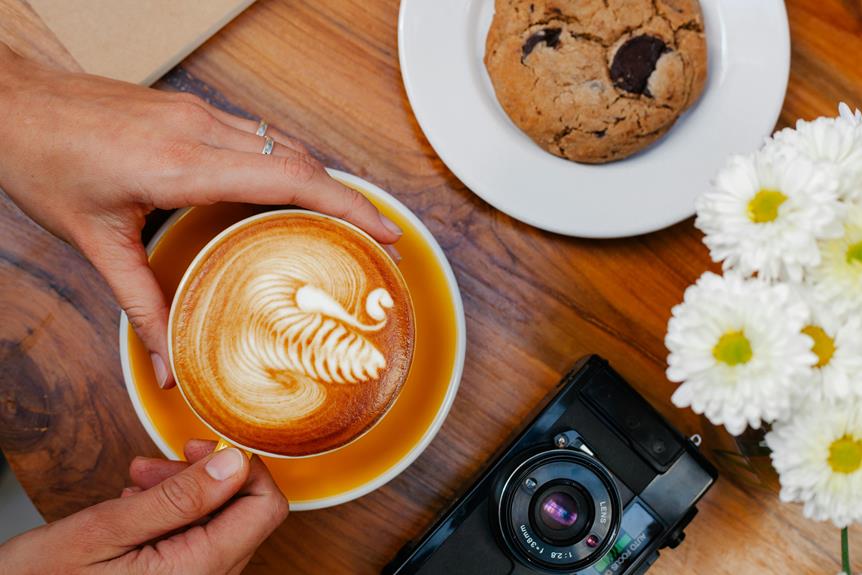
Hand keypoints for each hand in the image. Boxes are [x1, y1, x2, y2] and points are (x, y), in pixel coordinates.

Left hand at [0, 44, 401, 387]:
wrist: (9, 102)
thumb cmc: (42, 161)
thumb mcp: (95, 242)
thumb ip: (140, 305)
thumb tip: (167, 362)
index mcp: (181, 163)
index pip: (289, 178)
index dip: (346, 205)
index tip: (383, 231)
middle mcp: (200, 130)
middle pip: (301, 159)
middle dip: (350, 198)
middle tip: (380, 238)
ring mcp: (198, 113)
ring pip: (284, 142)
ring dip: (322, 179)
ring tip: (347, 219)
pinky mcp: (190, 109)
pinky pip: (259, 134)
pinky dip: (290, 164)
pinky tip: (293, 190)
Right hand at [0, 440, 287, 574]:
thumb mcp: (106, 528)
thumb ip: (179, 497)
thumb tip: (235, 461)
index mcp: (198, 571)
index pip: (265, 508)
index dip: (243, 467)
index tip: (203, 448)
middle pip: (245, 513)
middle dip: (206, 478)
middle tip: (155, 465)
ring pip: (221, 523)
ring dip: (186, 493)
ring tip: (137, 482)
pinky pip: (199, 541)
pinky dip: (175, 515)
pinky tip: (137, 506)